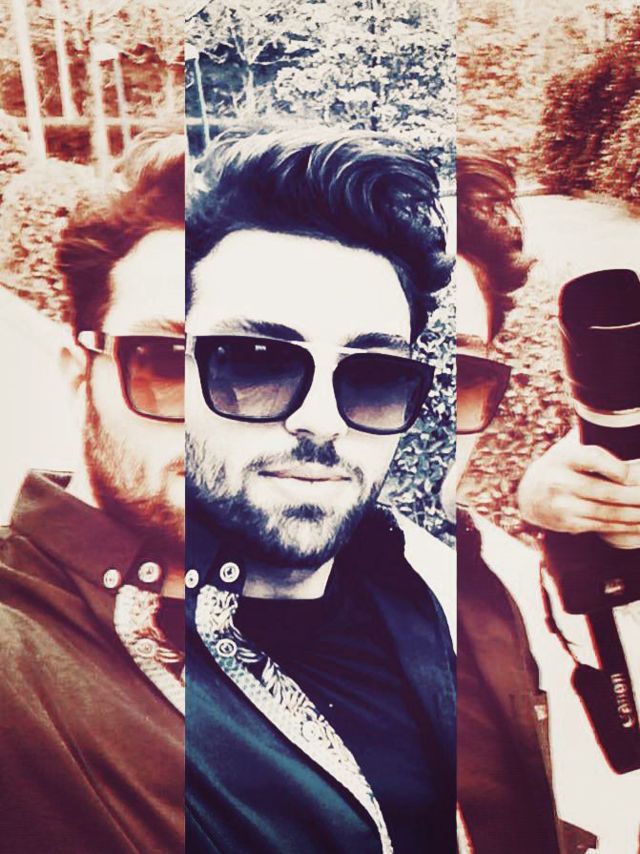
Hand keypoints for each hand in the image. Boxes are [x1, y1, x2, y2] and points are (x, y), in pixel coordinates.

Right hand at [518, 429, 639, 534]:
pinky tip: (639, 523)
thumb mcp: (569, 445)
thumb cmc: (562, 464)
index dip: (619, 468)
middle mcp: (560, 482)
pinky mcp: (568, 524)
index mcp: (564, 457)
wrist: (530, 495)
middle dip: (636, 495)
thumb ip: (592, 434)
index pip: (594, 459)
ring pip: (608, 513)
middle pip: (607, 492)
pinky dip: (625, 526)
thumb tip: (626, 422)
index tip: (636, 474)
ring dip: (635, 514)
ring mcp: (563, 506)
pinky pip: (602, 526)